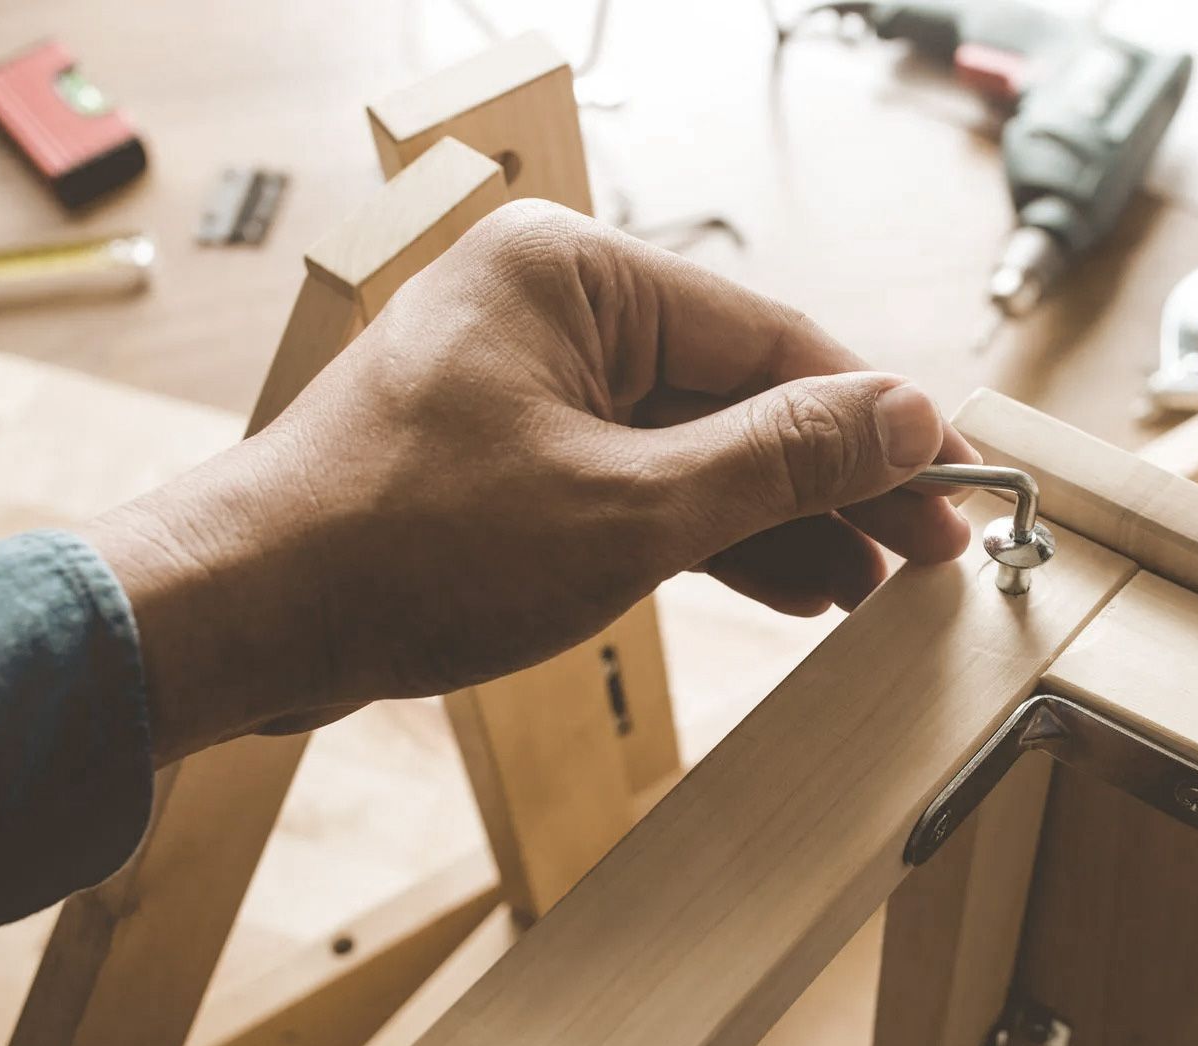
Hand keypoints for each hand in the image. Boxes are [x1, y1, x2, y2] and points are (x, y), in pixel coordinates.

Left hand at [81, 201, 976, 762]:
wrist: (243, 621)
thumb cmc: (406, 548)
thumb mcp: (629, 511)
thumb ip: (780, 459)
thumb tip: (906, 415)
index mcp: (575, 272)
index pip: (772, 341)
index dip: (876, 421)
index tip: (954, 481)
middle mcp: (556, 308)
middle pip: (742, 393)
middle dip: (837, 481)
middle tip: (931, 550)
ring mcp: (535, 382)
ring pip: (698, 446)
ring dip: (785, 519)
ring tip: (873, 584)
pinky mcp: (518, 453)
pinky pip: (645, 482)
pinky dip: (712, 535)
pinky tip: (791, 583)